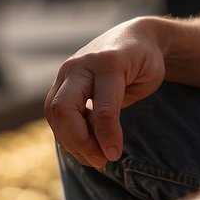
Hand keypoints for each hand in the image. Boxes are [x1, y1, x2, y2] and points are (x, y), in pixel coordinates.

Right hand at [45, 17, 165, 168]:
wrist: (131, 37)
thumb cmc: (144, 62)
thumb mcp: (146, 81)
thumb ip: (118, 108)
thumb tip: (98, 142)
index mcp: (108, 63)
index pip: (102, 107)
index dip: (107, 135)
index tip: (114, 156)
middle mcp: (79, 66)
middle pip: (63, 109)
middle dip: (78, 141)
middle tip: (100, 161)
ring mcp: (65, 73)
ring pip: (53, 114)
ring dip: (70, 141)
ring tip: (94, 157)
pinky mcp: (58, 84)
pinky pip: (54, 114)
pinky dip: (67, 134)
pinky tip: (85, 145)